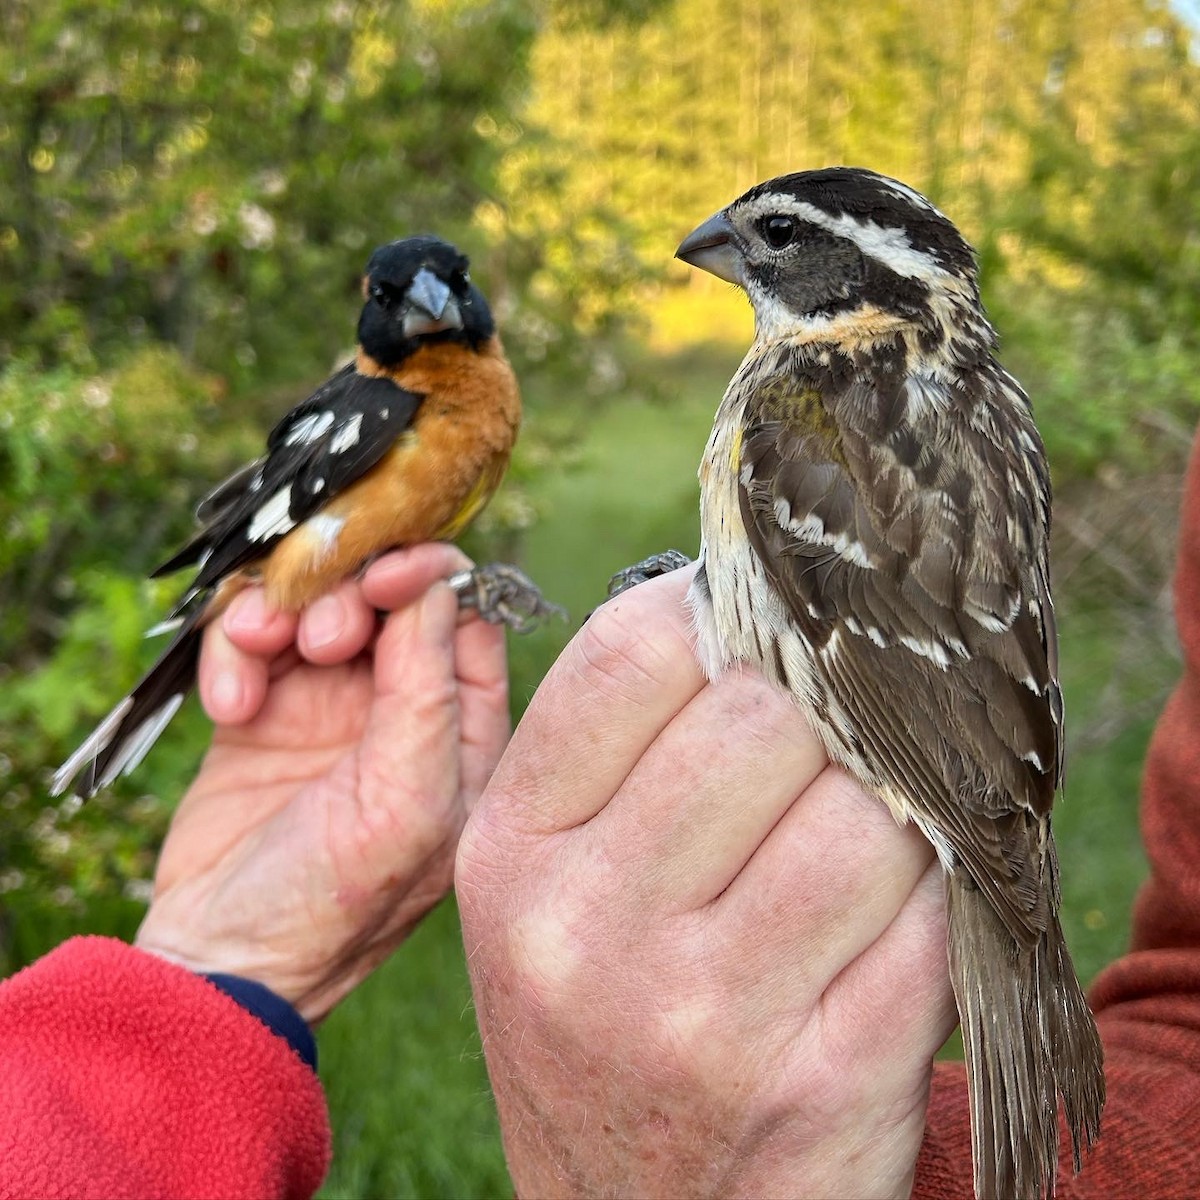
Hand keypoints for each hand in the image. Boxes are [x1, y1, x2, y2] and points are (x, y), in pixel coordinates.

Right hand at [135, 544, 509, 1023]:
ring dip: (282, 614)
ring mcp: (331, 708)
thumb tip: (440, 586)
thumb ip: (428, 694)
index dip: (430, 581)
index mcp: (462, 734)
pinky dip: (235, 651)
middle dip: (350, 597)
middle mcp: (403, 712)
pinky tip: (228, 705)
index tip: (387, 574)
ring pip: (314, 606)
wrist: (218, 965)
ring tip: (260, 654)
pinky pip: (251, 638)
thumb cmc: (333, 907)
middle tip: (319, 639)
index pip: (467, 622)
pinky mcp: (264, 710)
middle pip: (388, 600)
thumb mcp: (404, 803)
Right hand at [457, 565, 955, 1198]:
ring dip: (890, 800)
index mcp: (511, 851)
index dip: (720, 610)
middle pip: (764, 715)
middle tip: (831, 730)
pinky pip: (926, 915)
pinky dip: (933, 889)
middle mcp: (587, 929)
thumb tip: (747, 601)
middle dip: (819, 707)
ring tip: (862, 822)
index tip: (761, 627)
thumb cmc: (597, 1018)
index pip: (632, 650)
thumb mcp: (546, 889)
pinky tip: (894, 906)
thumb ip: (616, 752)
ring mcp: (702, 1015)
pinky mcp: (821, 1082)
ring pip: (865, 810)